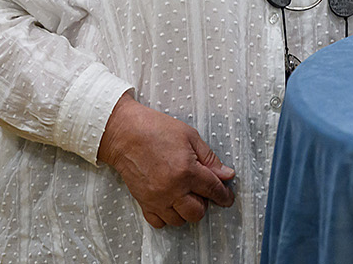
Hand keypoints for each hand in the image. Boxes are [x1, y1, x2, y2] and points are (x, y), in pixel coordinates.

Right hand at [98, 94, 234, 228]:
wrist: (124, 132)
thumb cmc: (156, 129)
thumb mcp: (189, 136)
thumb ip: (210, 158)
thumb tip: (226, 175)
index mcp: (187, 171)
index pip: (213, 190)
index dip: (224, 195)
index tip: (227, 198)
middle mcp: (172, 189)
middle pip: (197, 212)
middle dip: (204, 203)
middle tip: (201, 190)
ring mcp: (157, 198)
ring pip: (179, 220)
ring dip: (186, 210)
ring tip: (184, 195)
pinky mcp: (143, 202)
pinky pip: (159, 222)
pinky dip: (167, 217)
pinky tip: (169, 202)